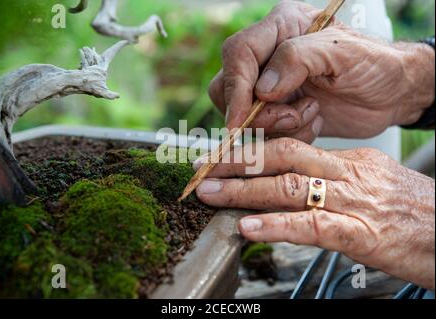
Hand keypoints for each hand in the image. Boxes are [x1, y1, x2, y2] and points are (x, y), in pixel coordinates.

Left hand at [194, 139, 434, 289]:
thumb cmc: (410, 213)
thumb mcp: (367, 186)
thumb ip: (328, 183)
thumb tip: (288, 185)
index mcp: (345, 162)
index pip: (289, 147)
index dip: (251, 152)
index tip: (221, 157)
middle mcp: (345, 174)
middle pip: (283, 157)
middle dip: (238, 162)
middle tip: (204, 168)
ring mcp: (352, 202)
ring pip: (290, 186)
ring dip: (245, 190)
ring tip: (212, 193)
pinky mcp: (361, 233)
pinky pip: (312, 225)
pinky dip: (277, 225)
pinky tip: (249, 226)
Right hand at [210, 0, 434, 139]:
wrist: (392, 94)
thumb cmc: (375, 64)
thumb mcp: (342, 52)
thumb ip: (297, 59)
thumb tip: (261, 89)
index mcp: (280, 28)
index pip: (238, 54)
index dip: (235, 89)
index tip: (241, 120)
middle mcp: (268, 57)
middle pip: (228, 88)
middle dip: (257, 113)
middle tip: (293, 116)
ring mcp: (271, 87)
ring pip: (244, 116)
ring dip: (278, 125)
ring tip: (311, 113)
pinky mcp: (278, 112)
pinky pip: (263, 134)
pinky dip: (288, 135)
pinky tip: (313, 120)